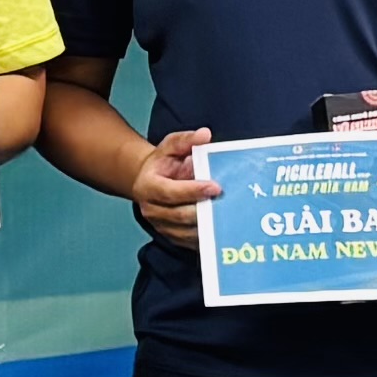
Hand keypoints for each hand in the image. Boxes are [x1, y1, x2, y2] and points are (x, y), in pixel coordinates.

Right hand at [124, 124, 219, 246]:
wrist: (147, 181)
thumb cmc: (162, 164)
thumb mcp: (171, 146)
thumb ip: (186, 140)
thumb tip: (205, 135)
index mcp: (148, 186)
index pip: (171, 192)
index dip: (193, 191)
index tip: (216, 187)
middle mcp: (151, 209)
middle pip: (180, 215)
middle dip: (205, 210)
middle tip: (228, 203)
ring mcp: (161, 226)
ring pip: (187, 231)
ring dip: (209, 225)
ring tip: (229, 215)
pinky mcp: (172, 237)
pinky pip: (191, 241)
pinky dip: (208, 236)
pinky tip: (224, 228)